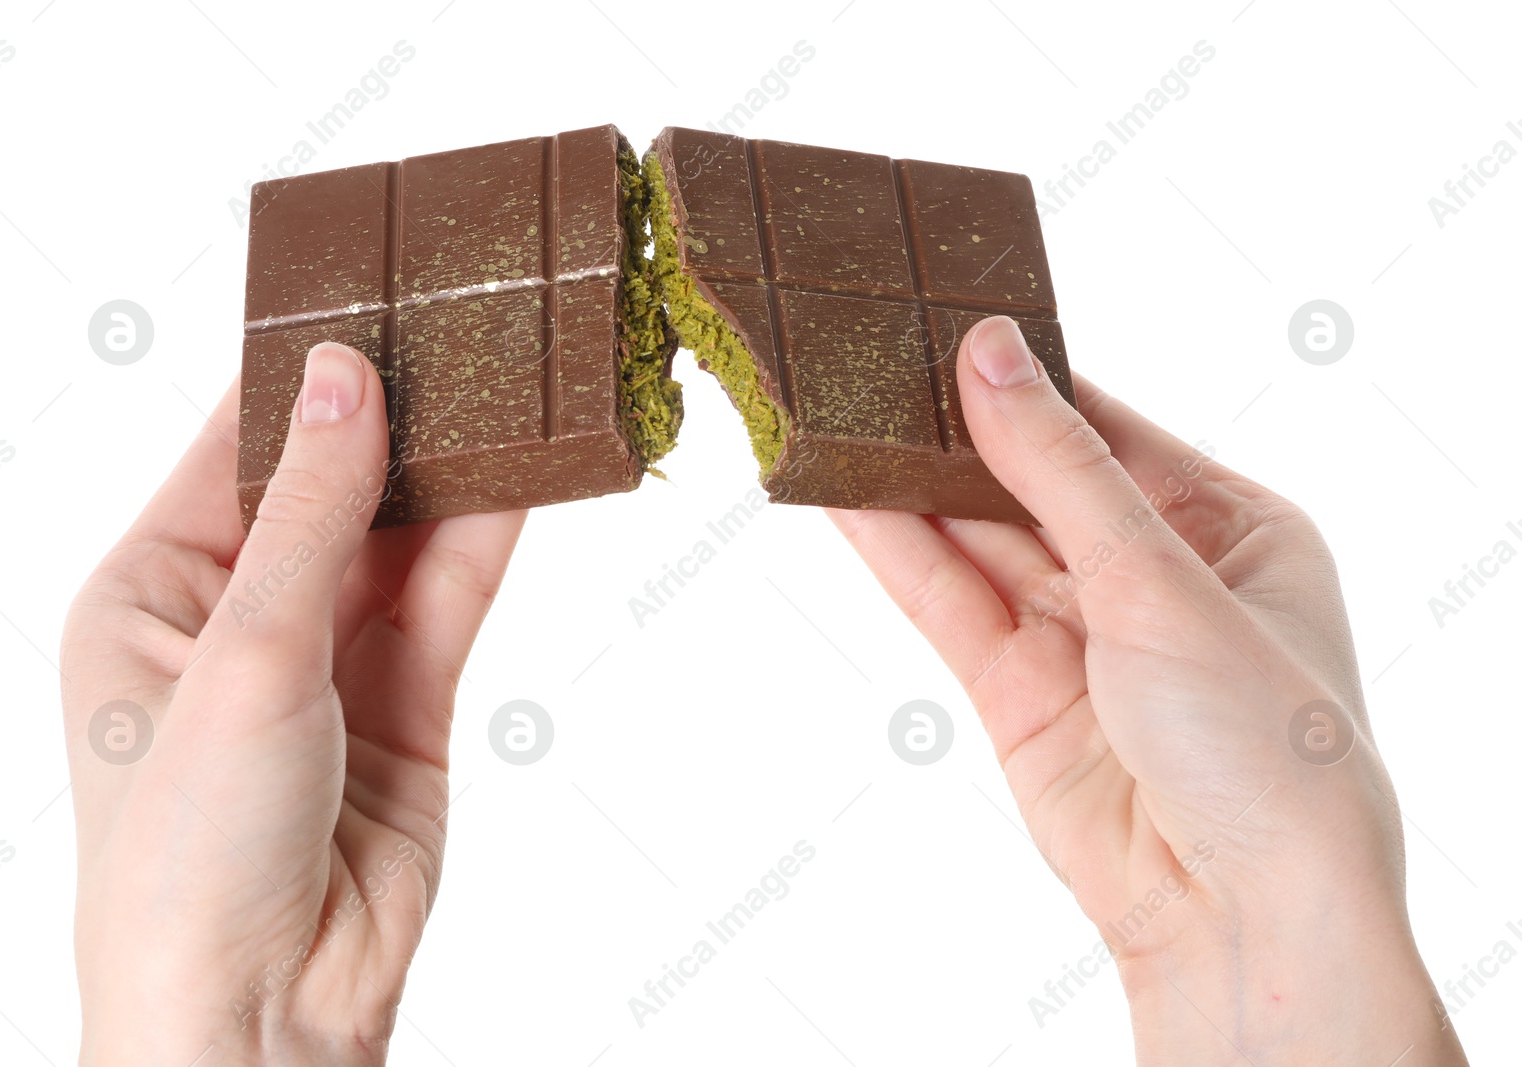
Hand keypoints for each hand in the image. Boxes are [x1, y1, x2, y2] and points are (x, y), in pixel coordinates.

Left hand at [61, 343, 524, 1065]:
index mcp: (150, 594)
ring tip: (511, 375)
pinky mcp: (408, 702)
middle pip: (328, 484)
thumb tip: (341, 381)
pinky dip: (489, 537)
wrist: (262, 1016)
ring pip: (402, 534)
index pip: (230, 450)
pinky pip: (451, 597)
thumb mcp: (244, 658)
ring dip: (452, 468)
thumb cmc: (186, 855)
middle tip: (462, 318)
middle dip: (393, 414)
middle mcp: (239, 618)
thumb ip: (309, 516)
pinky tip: (527, 472)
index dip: (299, 374)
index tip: (367, 292)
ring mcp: (329, 659)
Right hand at [828, 318, 1466, 1064]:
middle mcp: (1156, 578)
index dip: (1030, 381)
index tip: (949, 323)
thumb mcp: (1163, 580)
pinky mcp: (1019, 694)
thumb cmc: (1264, 746)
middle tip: (873, 357)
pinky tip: (846, 498)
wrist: (1239, 917)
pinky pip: (951, 605)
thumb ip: (1059, 468)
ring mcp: (1084, 638)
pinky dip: (899, 554)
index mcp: (1234, 530)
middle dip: (959, 430)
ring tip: (837, 411)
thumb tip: (990, 354)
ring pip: (981, 541)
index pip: (1111, 432)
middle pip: (1035, 482)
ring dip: (914, 486)